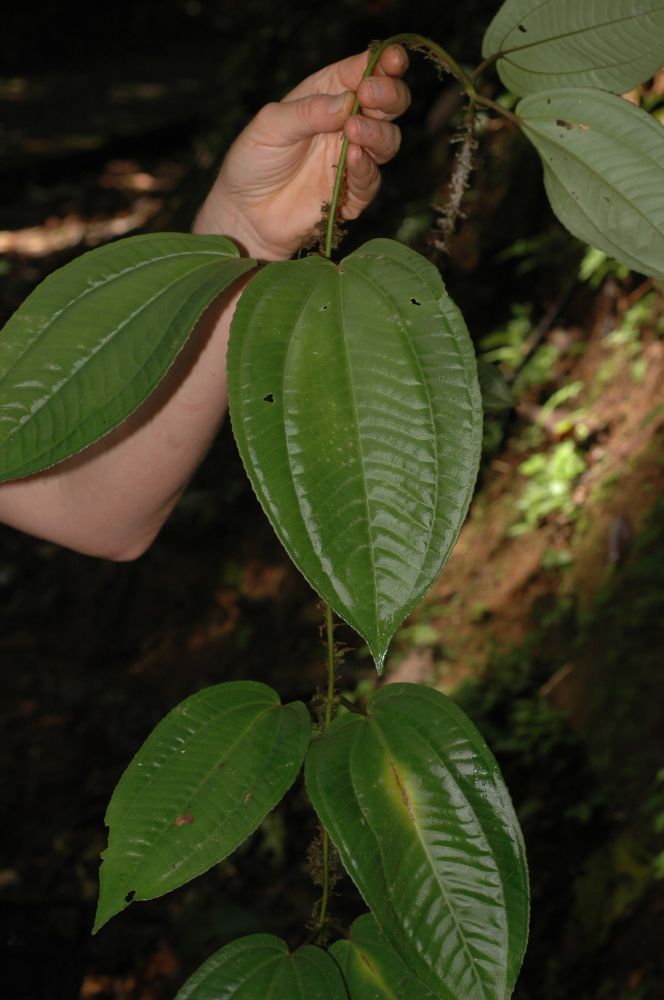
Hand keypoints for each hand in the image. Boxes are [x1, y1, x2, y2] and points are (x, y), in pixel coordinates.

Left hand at [193, 45, 409, 259]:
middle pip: (388, 104)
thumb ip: (308, 111)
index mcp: (328, 96)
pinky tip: (353, 158)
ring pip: (388, 141)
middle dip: (389, 95)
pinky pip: (372, 180)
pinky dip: (366, 168)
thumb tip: (348, 101)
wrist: (246, 213)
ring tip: (354, 130)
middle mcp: (346, 124)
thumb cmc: (253, 161)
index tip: (392, 60)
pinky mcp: (352, 194)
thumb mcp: (271, 125)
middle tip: (371, 95)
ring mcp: (352, 159)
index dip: (383, 64)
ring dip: (378, 133)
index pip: (363, 72)